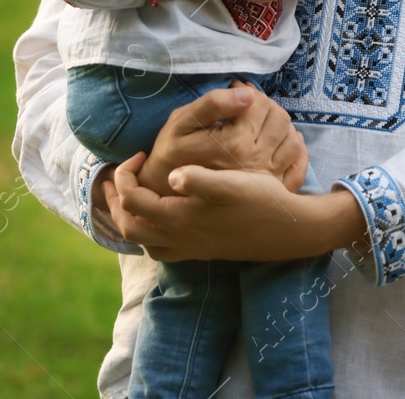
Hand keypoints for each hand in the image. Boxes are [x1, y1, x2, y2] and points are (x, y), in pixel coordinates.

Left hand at [105, 157, 364, 261]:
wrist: (288, 229)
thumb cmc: (260, 200)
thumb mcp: (231, 183)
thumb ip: (199, 179)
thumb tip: (172, 175)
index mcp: (180, 218)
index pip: (132, 201)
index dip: (126, 175)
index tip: (140, 153)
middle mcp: (180, 238)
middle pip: (129, 227)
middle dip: (117, 201)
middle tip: (121, 176)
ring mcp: (190, 249)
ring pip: (144, 242)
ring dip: (132, 219)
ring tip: (135, 195)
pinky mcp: (202, 251)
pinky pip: (163, 249)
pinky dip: (152, 233)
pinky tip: (164, 215)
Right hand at [135, 82, 306, 194]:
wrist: (168, 194)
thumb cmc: (172, 154)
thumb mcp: (181, 123)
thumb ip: (214, 103)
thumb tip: (247, 93)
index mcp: (236, 142)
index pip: (259, 103)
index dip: (247, 90)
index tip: (236, 88)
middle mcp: (256, 161)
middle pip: (278, 118)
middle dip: (265, 104)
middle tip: (248, 104)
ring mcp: (267, 179)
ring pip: (292, 138)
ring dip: (280, 123)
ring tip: (260, 121)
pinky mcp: (273, 191)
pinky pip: (297, 164)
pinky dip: (295, 148)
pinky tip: (279, 141)